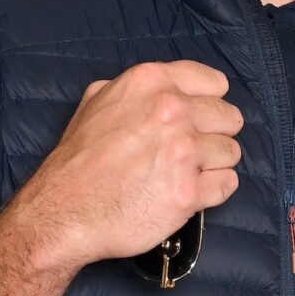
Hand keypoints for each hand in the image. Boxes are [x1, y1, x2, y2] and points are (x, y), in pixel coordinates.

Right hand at [7, 61, 243, 271]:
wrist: (62, 213)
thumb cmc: (79, 159)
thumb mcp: (96, 101)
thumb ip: (136, 89)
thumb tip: (166, 88)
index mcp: (152, 82)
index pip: (215, 83)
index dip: (209, 103)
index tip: (198, 118)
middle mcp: (172, 110)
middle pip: (229, 117)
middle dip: (214, 134)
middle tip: (189, 151)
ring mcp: (183, 152)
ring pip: (231, 152)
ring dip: (213, 164)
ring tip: (184, 173)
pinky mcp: (189, 192)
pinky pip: (227, 184)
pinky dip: (214, 190)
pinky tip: (189, 192)